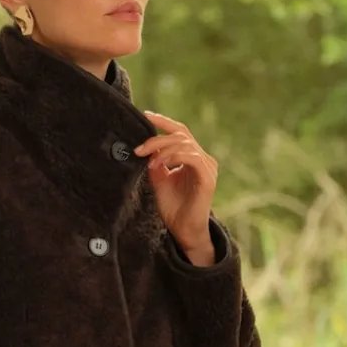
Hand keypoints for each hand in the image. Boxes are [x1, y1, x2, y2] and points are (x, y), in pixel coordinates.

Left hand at [134, 110, 217, 254]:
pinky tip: (160, 165)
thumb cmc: (174, 208)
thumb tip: (145, 147)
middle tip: (139, 149)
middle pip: (180, 134)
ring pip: (184, 144)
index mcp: (192, 156)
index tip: (145, 115)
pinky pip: (192, 157)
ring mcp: (207, 166)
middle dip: (157, 138)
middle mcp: (202, 158)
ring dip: (162, 149)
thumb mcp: (159, 180)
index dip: (163, 121)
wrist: (184, 231)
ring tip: (148, 160)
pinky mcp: (207, 177)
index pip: (179, 131)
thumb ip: (155, 162)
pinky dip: (173, 157)